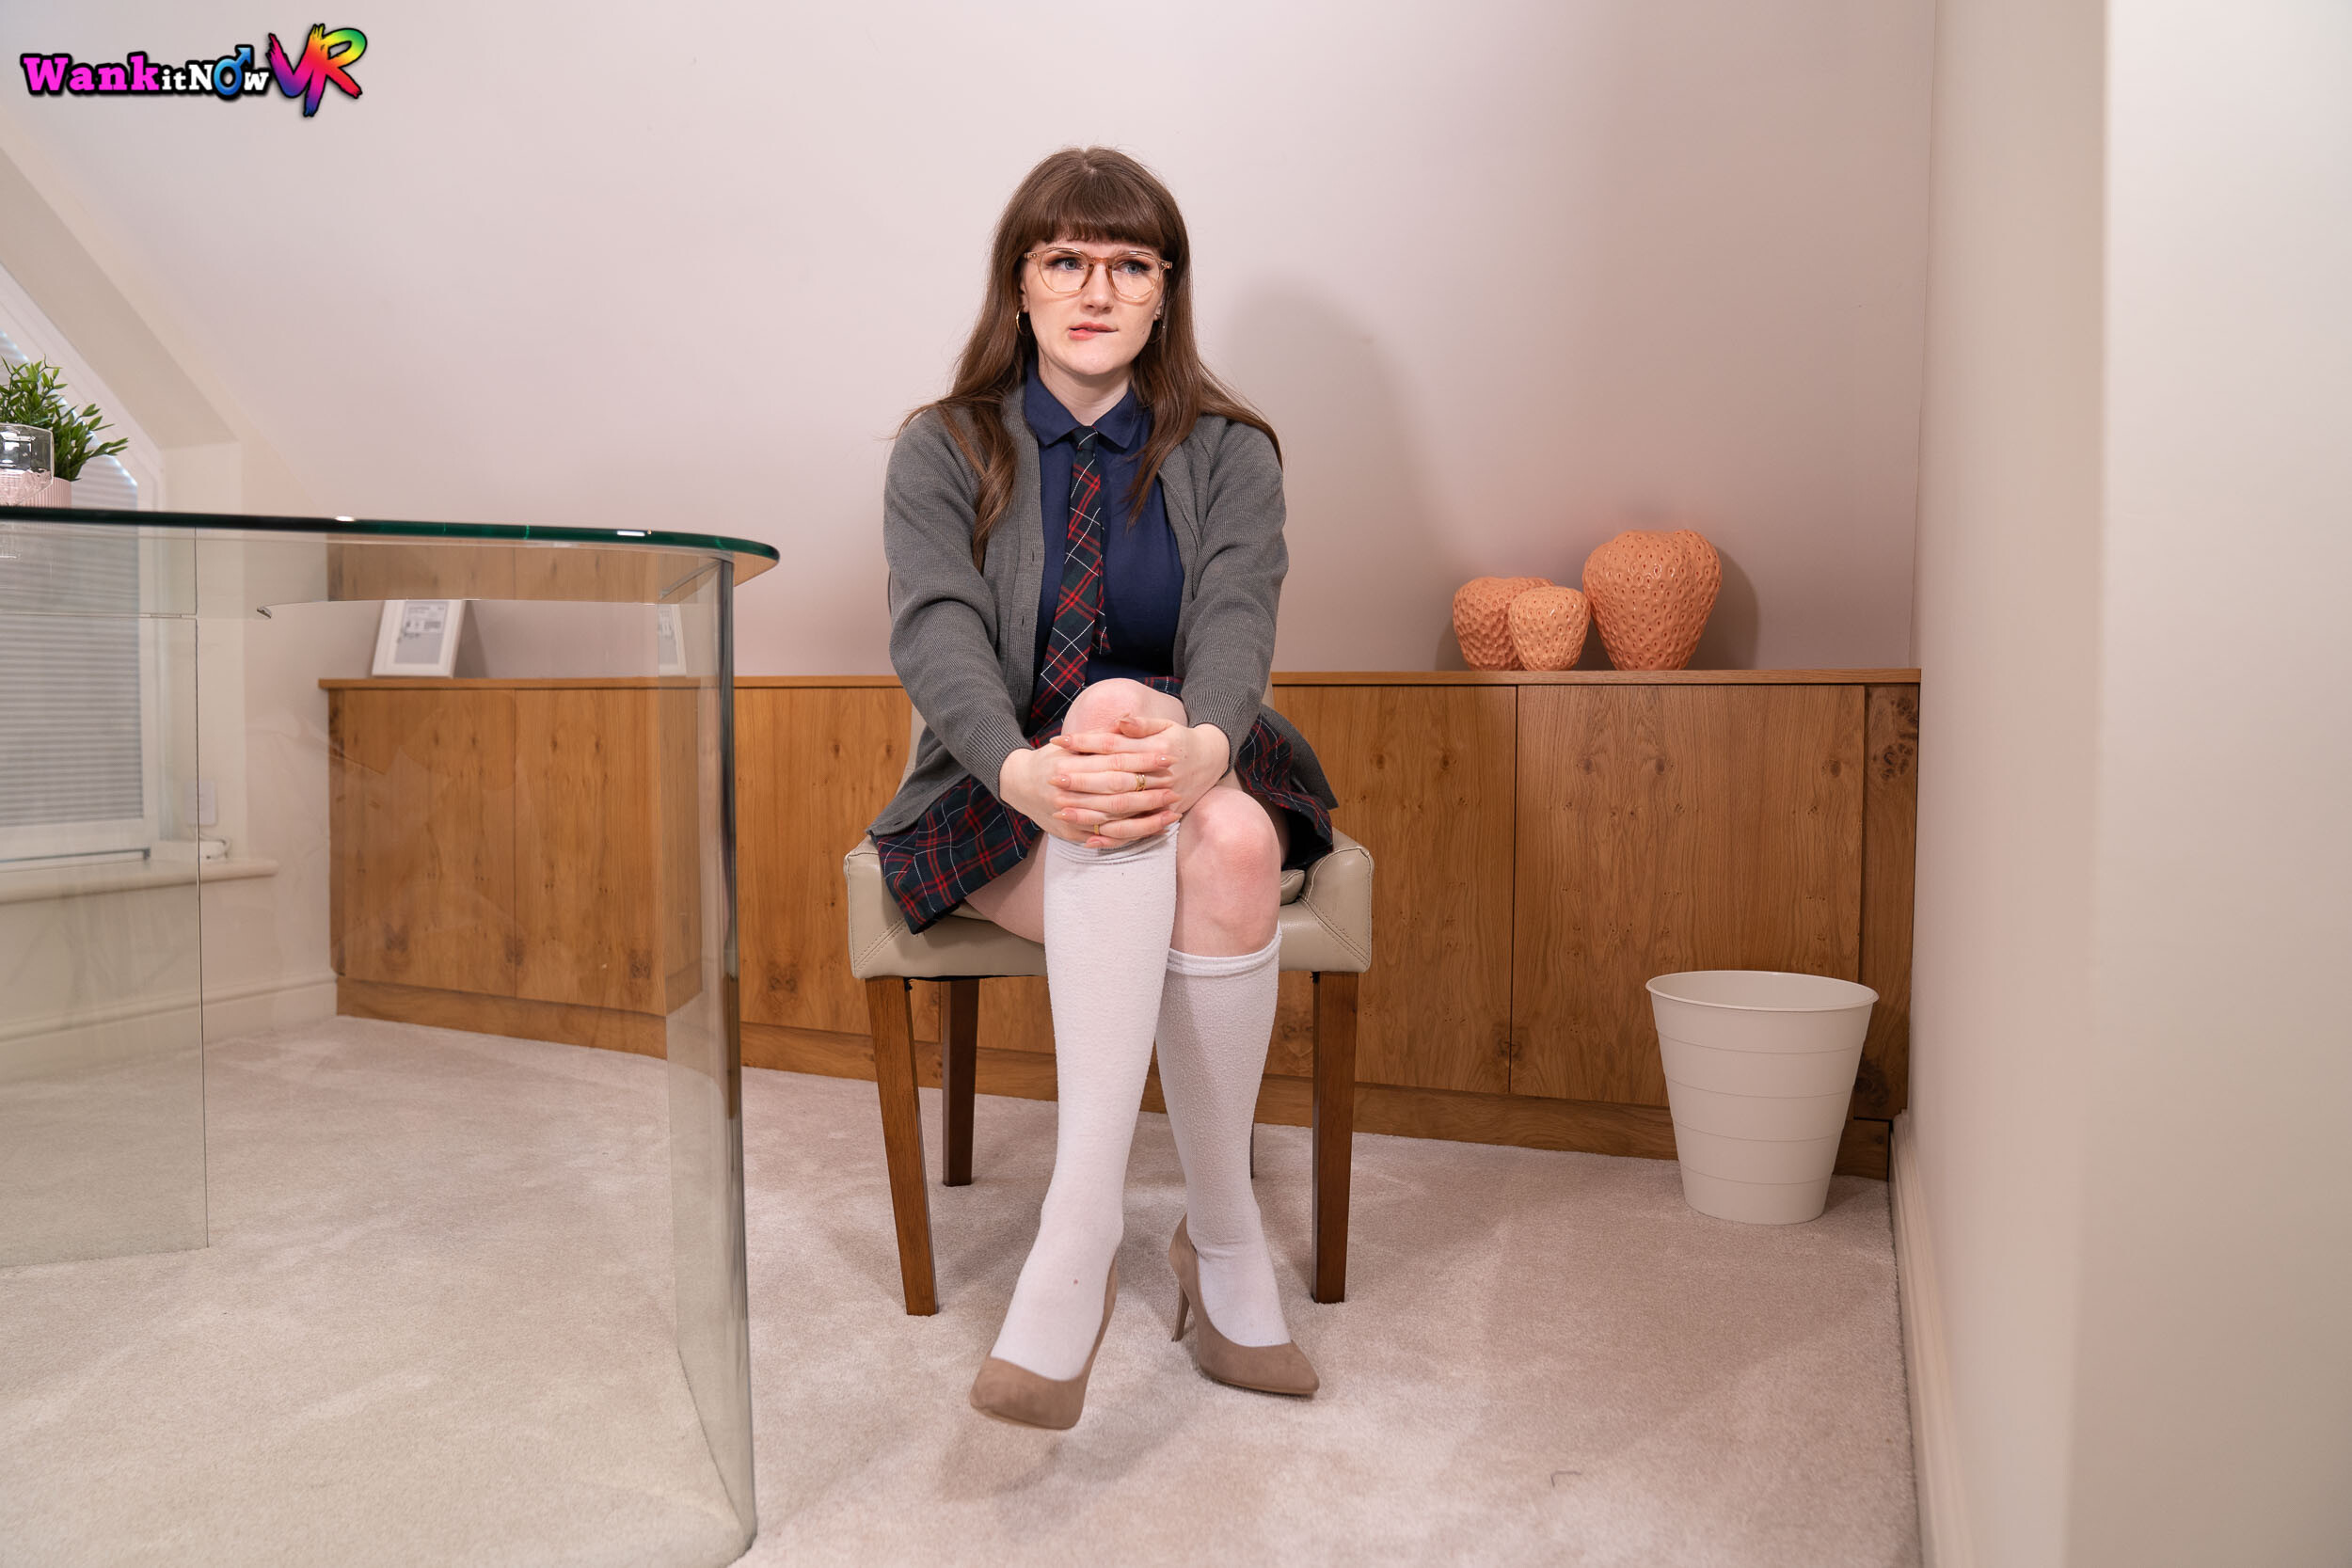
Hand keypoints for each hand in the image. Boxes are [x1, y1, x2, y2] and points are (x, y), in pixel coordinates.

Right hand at [998, 737, 1177, 846]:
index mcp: (1069, 766)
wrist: (1016, 784)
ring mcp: (1068, 817)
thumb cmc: (1048, 759)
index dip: (1142, 760)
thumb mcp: (1069, 745)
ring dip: (1145, 819)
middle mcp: (1068, 794)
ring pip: (1114, 821)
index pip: (1114, 763)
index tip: (1166, 757)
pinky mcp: (1070, 834)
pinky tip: (1150, 831)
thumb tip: (1127, 724)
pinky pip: (1104, 838)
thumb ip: (1098, 739)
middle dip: (1148, 792)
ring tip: (1171, 814)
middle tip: (1175, 789)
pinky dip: (1129, 836)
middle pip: (1117, 794)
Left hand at [1053, 717, 1228, 846]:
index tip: (1059, 743)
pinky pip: (1136, 830)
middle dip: (1081, 780)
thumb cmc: (1182, 739)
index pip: (1112, 746)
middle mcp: (1157, 776)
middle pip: (1113, 780)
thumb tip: (1119, 722)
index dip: (1085, 744)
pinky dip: (1113, 837)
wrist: (1212, 760)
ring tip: (1061, 813)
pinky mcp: (1163, 816)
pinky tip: (1090, 840)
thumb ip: (1141, 725)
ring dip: (1090, 813)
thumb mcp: (1166, 725)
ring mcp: (1160, 799)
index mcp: (1155, 749)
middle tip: (1052, 779)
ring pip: (1121, 809)